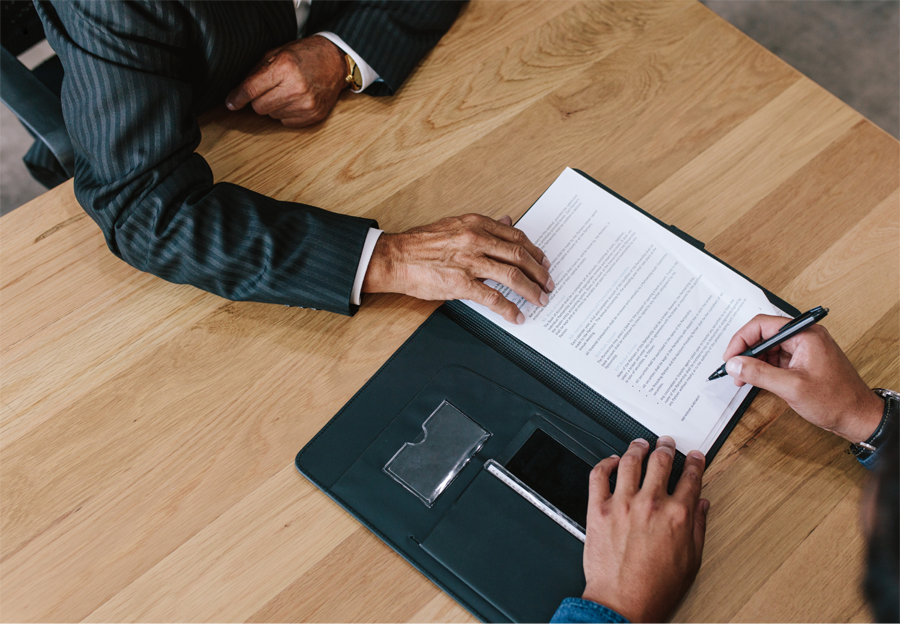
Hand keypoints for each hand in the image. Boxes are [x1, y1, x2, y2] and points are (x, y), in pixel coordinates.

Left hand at [225, 36, 346, 127]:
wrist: (335, 62)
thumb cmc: (304, 55)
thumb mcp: (277, 54)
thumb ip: (256, 72)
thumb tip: (237, 94)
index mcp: (284, 67)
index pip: (251, 90)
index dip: (237, 98)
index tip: (231, 103)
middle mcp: (296, 88)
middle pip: (259, 107)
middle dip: (259, 100)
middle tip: (269, 90)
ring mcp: (307, 104)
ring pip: (272, 116)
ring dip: (274, 106)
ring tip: (287, 92)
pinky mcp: (314, 115)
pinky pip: (286, 123)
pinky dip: (287, 113)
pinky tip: (296, 101)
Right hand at [362, 214, 554, 323]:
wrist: (395, 257)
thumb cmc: (421, 243)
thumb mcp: (456, 224)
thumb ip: (483, 225)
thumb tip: (507, 221)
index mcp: (476, 223)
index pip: (516, 237)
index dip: (534, 251)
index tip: (543, 261)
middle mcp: (476, 240)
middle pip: (520, 256)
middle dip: (540, 272)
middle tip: (548, 283)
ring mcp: (469, 262)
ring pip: (512, 276)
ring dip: (531, 290)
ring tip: (540, 300)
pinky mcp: (460, 284)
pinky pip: (493, 298)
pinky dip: (509, 308)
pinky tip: (517, 315)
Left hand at [582, 438, 708, 623]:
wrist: (622, 603)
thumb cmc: (655, 588)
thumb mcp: (691, 560)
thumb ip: (698, 527)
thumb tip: (702, 505)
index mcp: (677, 515)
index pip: (690, 478)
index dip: (695, 463)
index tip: (694, 457)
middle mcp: (650, 504)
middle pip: (661, 462)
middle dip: (666, 448)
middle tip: (666, 443)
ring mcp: (622, 504)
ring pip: (631, 462)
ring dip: (638, 448)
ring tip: (640, 444)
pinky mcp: (598, 509)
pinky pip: (599, 475)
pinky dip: (605, 463)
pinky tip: (612, 460)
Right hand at [723, 314, 883, 441]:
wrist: (858, 417)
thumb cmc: (835, 401)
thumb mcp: (791, 387)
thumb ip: (759, 373)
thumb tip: (734, 364)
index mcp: (805, 335)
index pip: (763, 325)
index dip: (741, 340)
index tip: (730, 357)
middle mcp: (805, 337)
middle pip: (764, 335)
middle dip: (745, 352)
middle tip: (733, 370)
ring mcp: (805, 349)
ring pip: (768, 348)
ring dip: (753, 362)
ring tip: (742, 378)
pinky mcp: (803, 362)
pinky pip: (776, 359)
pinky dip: (763, 369)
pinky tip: (755, 379)